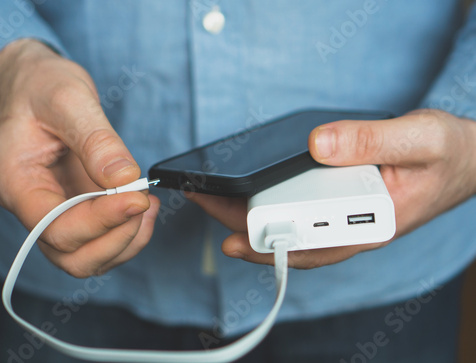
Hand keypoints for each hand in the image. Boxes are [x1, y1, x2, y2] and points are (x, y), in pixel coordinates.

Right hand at [0, 39, 159, 276]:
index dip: (100, 221)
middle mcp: (34, 206)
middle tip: (143, 203)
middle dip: (115, 238)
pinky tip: (143, 206)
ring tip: (148, 205)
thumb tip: (126, 179)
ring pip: (89, 257)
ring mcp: (57, 211)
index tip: (137, 198)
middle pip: (72, 257)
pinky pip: (101, 239)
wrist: (34, 84)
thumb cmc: (40, 87)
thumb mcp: (67, 100)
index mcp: (19, 183)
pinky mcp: (78, 207)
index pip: (55, 227)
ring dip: (126, 241)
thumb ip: (96, 141)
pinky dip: (128, 232)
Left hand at [189, 109, 475, 267]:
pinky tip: (250, 200)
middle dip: (247, 225)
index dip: (273, 241)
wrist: (466, 160)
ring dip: (253, 217)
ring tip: (214, 198)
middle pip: (294, 238)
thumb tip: (320, 144)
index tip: (233, 236)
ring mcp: (347, 220)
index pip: (315, 242)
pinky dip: (274, 209)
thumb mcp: (420, 138)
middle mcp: (356, 229)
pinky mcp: (343, 206)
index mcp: (375, 222)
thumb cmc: (447, 154)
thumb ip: (374, 140)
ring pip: (294, 228)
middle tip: (205, 201)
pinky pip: (302, 215)